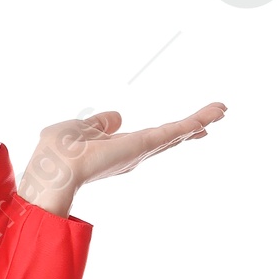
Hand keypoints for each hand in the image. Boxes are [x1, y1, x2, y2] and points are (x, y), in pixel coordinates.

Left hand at [17, 103, 225, 215]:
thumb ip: (98, 124)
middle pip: (169, 138)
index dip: (168, 133)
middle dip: (191, 128)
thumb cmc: (57, 153)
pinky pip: (176, 130)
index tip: (186, 128)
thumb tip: (116, 118)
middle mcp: (134, 154)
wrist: (55, 169)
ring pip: (176, 133)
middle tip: (216, 116)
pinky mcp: (147, 145)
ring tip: (223, 109)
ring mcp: (142, 151)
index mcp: (119, 151)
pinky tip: (215, 112)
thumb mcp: (79, 129)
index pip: (149, 139)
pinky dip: (196, 120)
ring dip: (200, 120)